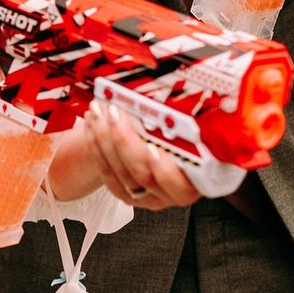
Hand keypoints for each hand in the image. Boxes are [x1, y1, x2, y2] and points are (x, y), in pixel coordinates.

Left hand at [82, 101, 198, 209]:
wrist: (167, 140)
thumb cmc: (187, 127)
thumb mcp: (195, 120)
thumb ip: (185, 118)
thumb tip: (176, 95)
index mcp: (201, 178)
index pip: (182, 183)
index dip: (164, 169)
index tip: (150, 146)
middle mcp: (176, 192)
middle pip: (145, 175)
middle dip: (124, 140)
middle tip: (114, 111)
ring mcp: (152, 197)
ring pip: (123, 175)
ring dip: (105, 139)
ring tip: (99, 110)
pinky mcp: (129, 195)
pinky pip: (108, 175)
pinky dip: (97, 146)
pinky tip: (92, 124)